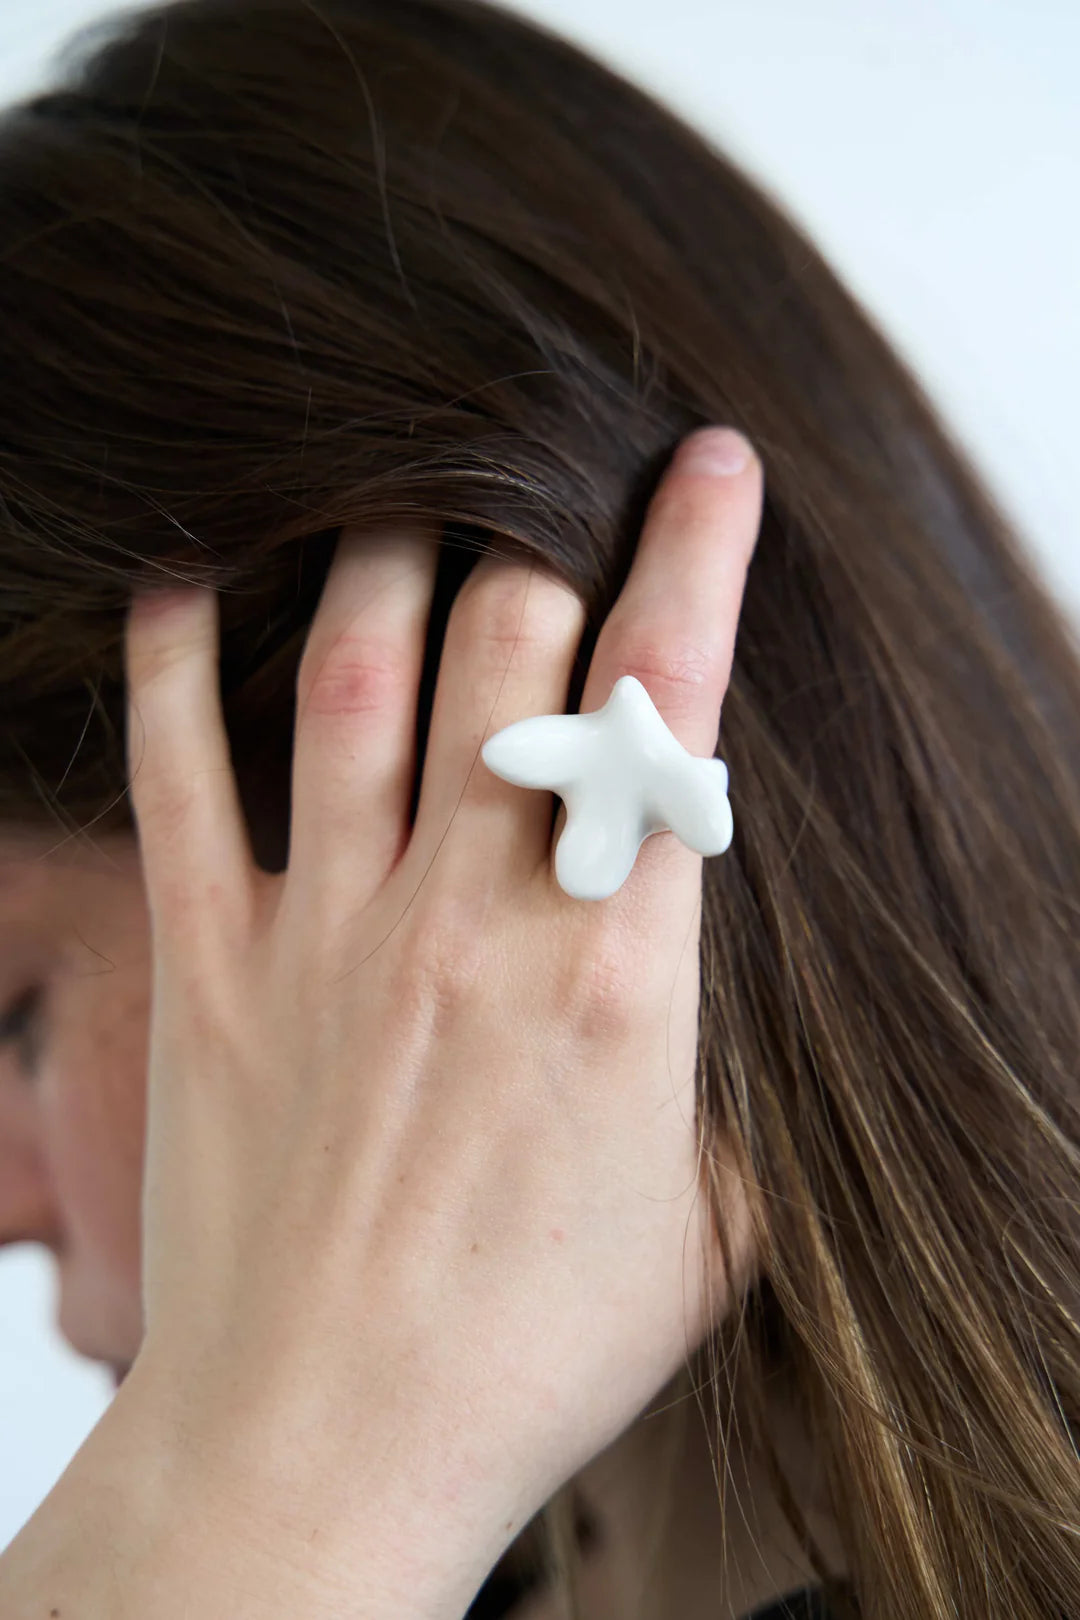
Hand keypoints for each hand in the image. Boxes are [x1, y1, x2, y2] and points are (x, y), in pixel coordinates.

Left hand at [119, 425, 763, 1611]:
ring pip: (350, 669)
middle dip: (541, 544)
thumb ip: (738, 1082)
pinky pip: (177, 771)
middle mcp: (470, 917)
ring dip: (384, 558)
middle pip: (507, 641)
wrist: (329, 1445)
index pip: (668, 707)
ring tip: (408, 509)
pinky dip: (172, 661)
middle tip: (546, 520)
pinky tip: (184, 582)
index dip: (698, 555)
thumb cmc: (531, 1348)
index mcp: (615, 971)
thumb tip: (735, 983)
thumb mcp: (714, 1225)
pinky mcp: (212, 968)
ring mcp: (328, 932)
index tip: (708, 460)